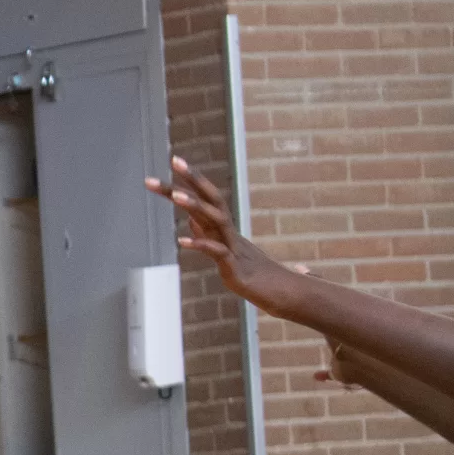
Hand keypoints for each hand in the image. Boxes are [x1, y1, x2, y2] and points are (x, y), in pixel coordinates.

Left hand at [145, 156, 293, 311]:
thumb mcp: (223, 250)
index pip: (205, 197)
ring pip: (215, 220)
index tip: (173, 160)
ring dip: (195, 206)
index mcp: (224, 227)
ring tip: (175, 195)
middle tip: (173, 161)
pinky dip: (201, 245)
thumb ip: (207, 234)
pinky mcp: (234, 268)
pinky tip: (181, 242)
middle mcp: (228, 231)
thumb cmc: (251, 272)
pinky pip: (217, 252)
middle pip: (210, 199)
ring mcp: (233, 247)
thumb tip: (192, 221)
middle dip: (191, 180)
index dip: (190, 180)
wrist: (280, 293)